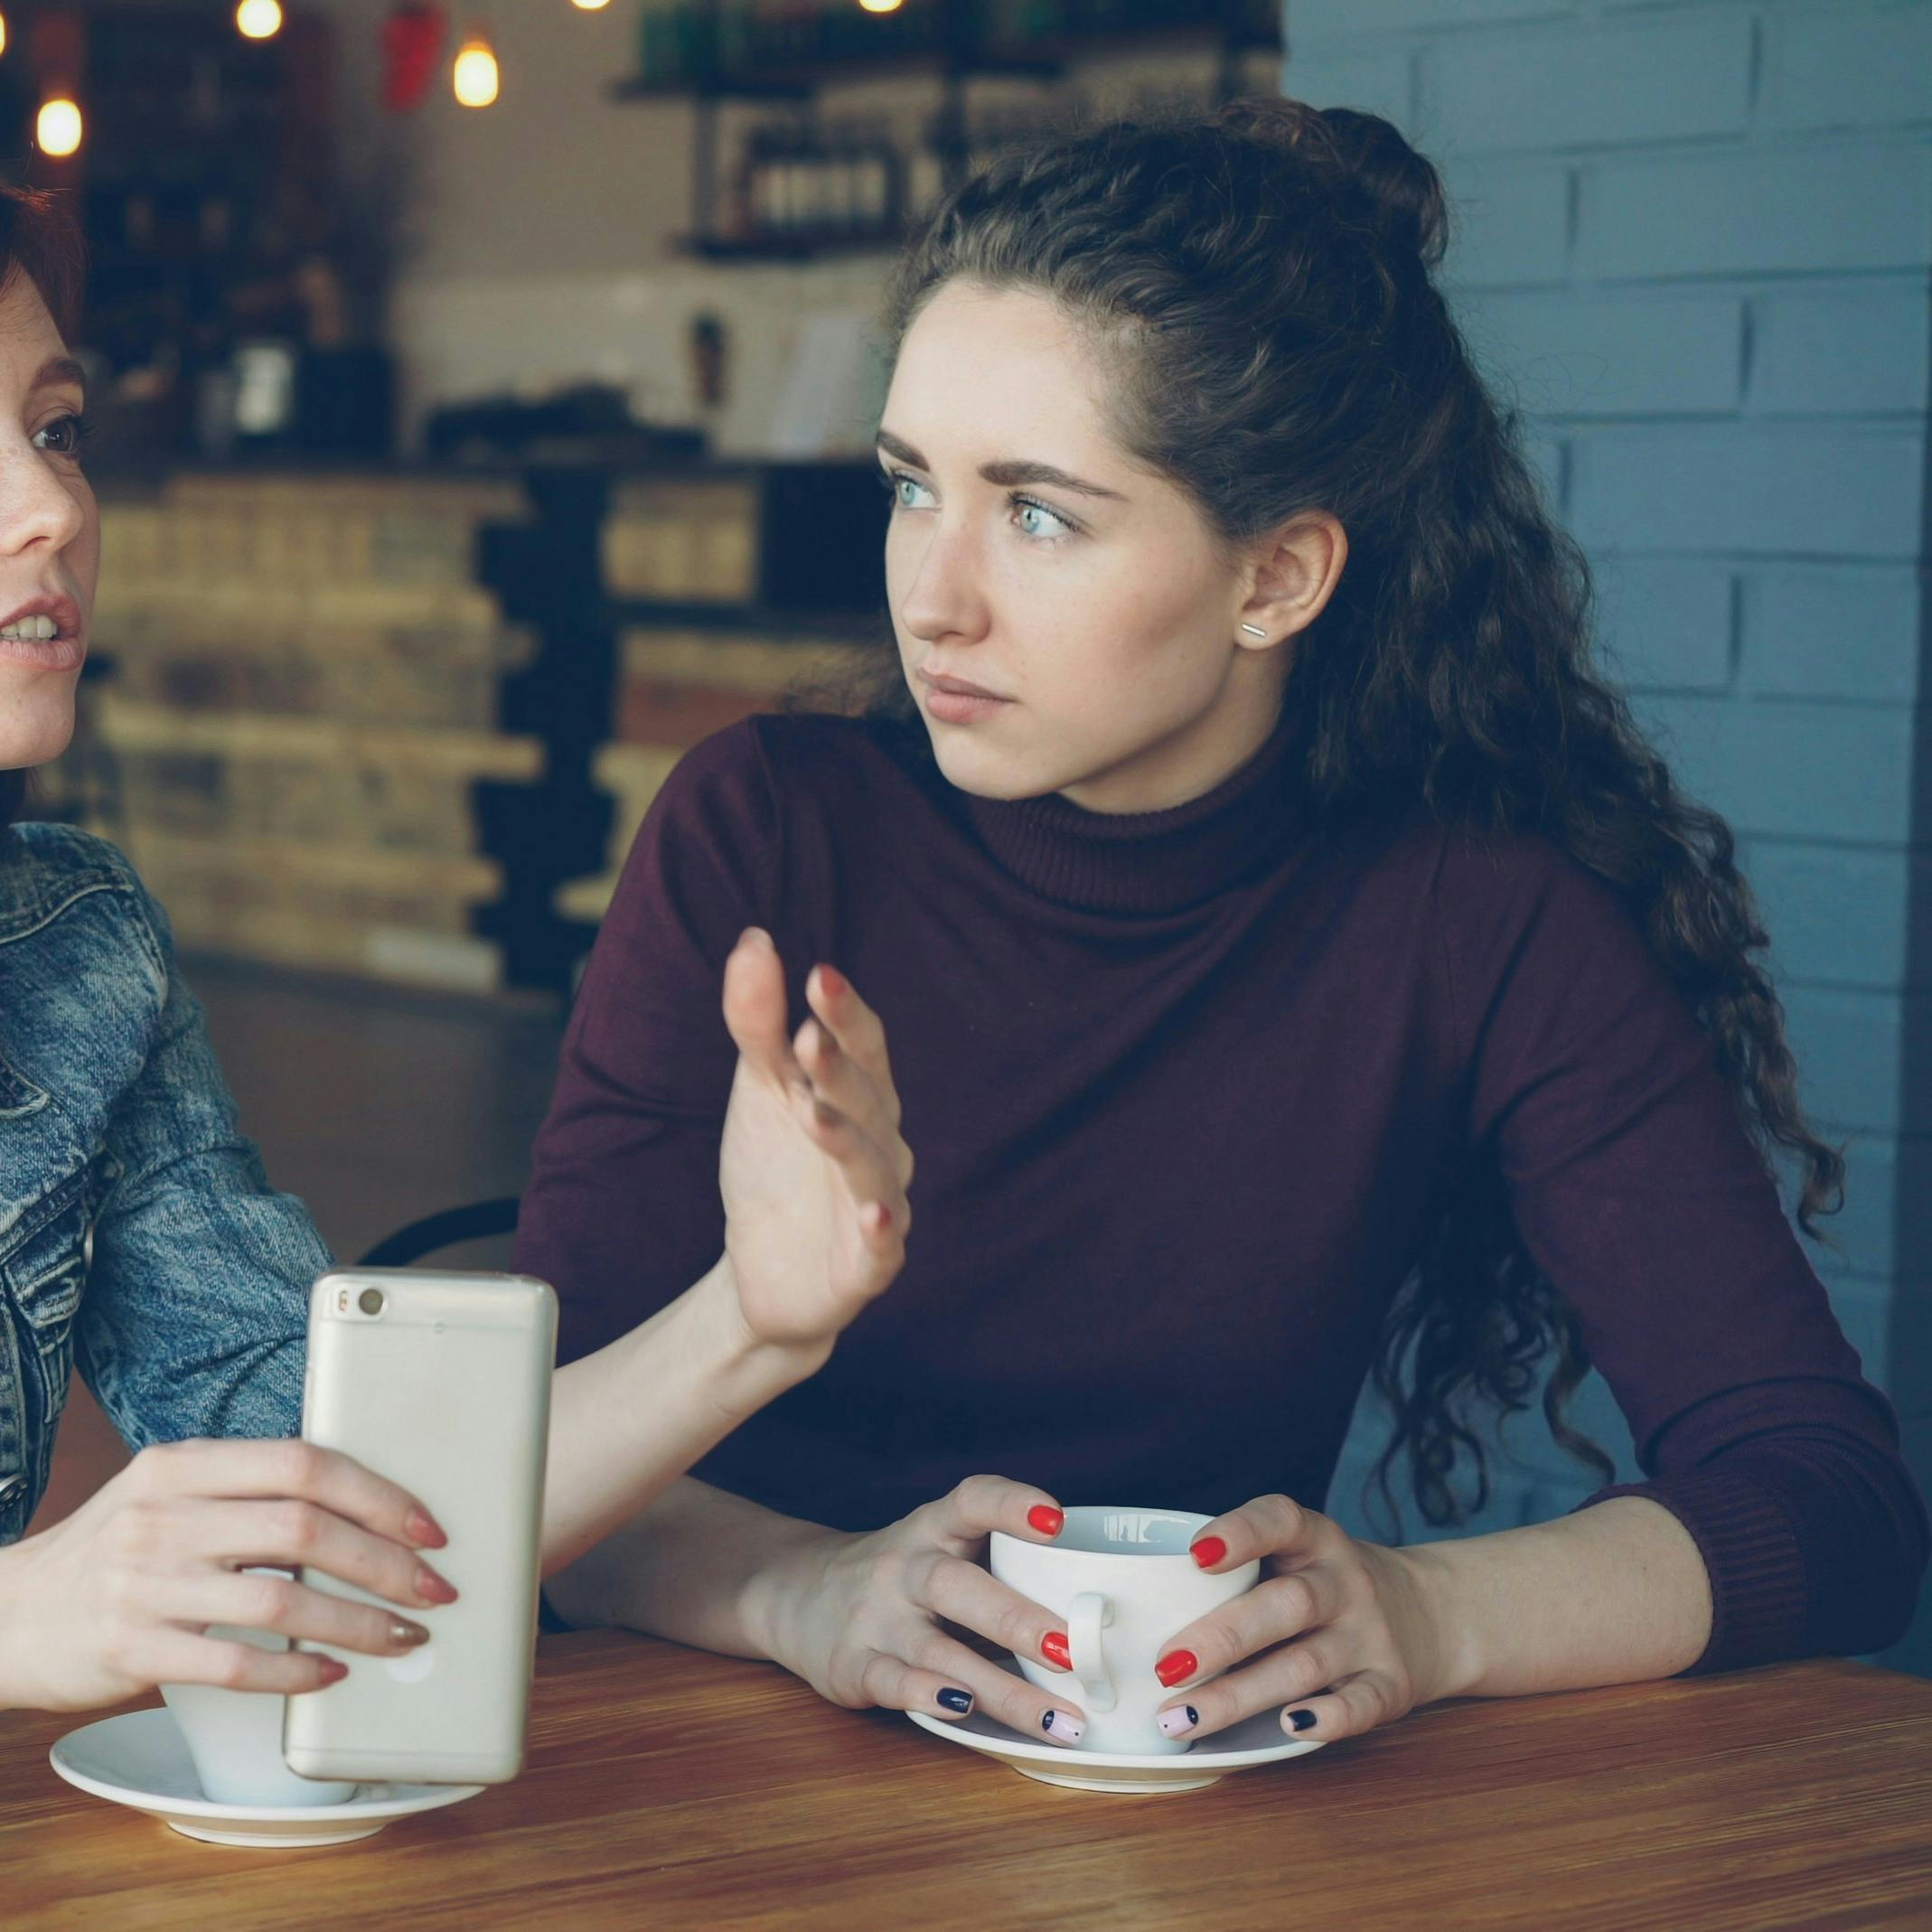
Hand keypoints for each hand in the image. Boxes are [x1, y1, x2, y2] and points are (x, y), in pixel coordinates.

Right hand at [0, 1437, 458, 1713]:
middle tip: (433, 1590)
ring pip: (280, 1602)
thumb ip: (249, 1489)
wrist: (11, 1615)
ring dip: (356, 1623)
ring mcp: (142, 1582)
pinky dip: (295, 1672)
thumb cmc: (117, 1551)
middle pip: (303, 1530)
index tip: (429, 1527)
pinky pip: (234, 1664)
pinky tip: (331, 1674)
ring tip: (400, 1638)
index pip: (303, 1463)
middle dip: (384, 1563)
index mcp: (183, 1464)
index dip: (377, 1494)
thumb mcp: (171, 1494)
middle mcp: (162, 1515)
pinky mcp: (129, 1649)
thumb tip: (367, 1507)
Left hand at [717, 928, 913, 1356]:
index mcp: (861, 1095)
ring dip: (847, 1140)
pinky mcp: (867, 1266)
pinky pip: (883, 1247)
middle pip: (870, 1100)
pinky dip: (881, 1230)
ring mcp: (879, 1204)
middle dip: (841, 1070)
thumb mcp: (759, 1089)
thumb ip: (759, 1021)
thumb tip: (755, 939)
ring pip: (873, 1167)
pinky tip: (874, 1214)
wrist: (762, 1271)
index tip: (817, 976)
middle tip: (807, 1038)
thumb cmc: (774, 1165)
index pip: (864, 1045)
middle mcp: (882, 1143)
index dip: (845, 1013)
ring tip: (812, 1113)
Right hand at [745, 1476, 1093, 1747]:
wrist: (793, 1592)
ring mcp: (875, 1616)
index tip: (1056, 1521)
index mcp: (931, 1528)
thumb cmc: (898, 1575)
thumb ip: (1000, 1563)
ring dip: (1002, 1688)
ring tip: (1059, 1719)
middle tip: (1072, 1649)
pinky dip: (931, 1696)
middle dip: (1017, 1618)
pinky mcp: (853, 1665)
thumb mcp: (938, 1546)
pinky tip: (967, 1713)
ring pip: (939, 1649)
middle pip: (958, 1584)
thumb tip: (1102, 1609)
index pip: (972, 1500)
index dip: (1012, 1505)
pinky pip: (896, 1681)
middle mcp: (903, 1566)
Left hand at [1149, 1494, 1465, 1746]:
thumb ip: (1238, 1570)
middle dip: (1221, 1637)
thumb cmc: (1325, 1586)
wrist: (1431, 1614)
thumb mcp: (1294, 1556)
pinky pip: (1361, 1704)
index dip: (1240, 1533)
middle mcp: (1345, 1581)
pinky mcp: (1391, 1685)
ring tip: (1181, 1718)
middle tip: (1163, 1665)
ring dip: (1240, 1695)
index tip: (1194, 1554)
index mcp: (1315, 1538)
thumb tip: (1133, 1609)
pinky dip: (1326, 1718)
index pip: (1280, 1520)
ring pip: (1305, 1664)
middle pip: (1285, 1604)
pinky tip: (1286, 1727)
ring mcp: (1371, 1634)